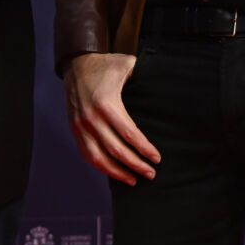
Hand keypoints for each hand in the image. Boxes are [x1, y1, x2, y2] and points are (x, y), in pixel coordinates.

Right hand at [64, 52, 158, 183]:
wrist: (76, 64)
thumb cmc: (106, 66)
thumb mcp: (127, 65)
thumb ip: (145, 77)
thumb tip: (169, 87)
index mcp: (106, 104)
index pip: (129, 134)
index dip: (144, 149)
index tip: (157, 158)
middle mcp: (91, 118)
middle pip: (116, 150)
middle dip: (136, 164)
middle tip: (151, 173)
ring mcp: (80, 126)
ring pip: (99, 158)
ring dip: (117, 172)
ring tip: (134, 180)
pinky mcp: (75, 130)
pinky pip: (87, 154)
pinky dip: (101, 167)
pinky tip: (115, 173)